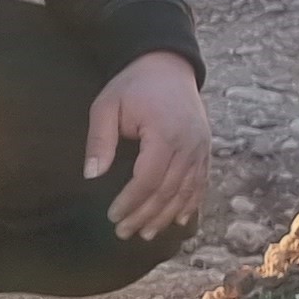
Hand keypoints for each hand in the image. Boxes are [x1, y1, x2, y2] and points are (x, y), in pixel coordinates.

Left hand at [84, 52, 210, 242]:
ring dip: (167, 216)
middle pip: (168, 191)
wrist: (168, 65)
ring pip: (186, 192)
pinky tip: (180, 221)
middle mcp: (189, 144)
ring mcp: (201, 148)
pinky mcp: (206, 149)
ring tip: (147, 233)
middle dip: (145, 215)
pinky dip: (191, 204)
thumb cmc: (133, 86)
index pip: (148, 179)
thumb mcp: (107, 106)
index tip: (112, 216)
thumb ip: (100, 140)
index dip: (130, 202)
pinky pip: (201, 183)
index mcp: (164, 134)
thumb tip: (92, 175)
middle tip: (123, 232)